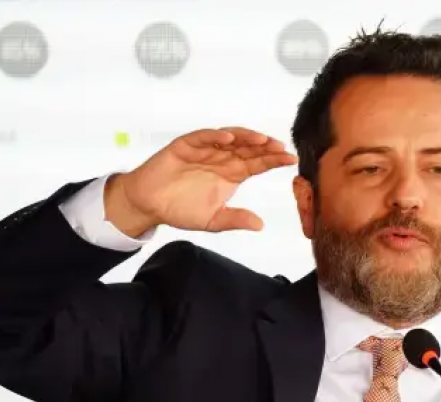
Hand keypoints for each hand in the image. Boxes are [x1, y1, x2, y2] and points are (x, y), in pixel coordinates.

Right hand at [104, 127, 297, 236]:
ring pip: (229, 139)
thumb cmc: (180, 209)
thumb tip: (260, 225)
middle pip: (247, 149)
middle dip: (264, 147)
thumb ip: (235, 219)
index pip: (257, 164)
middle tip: (280, 148)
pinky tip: (228, 138)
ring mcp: (204, 150)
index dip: (273, 161)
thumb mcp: (213, 220)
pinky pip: (202, 138)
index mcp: (231, 174)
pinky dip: (215, 136)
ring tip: (260, 140)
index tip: (291, 160)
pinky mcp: (185, 146)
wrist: (149, 205)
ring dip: (245, 137)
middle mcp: (221, 159)